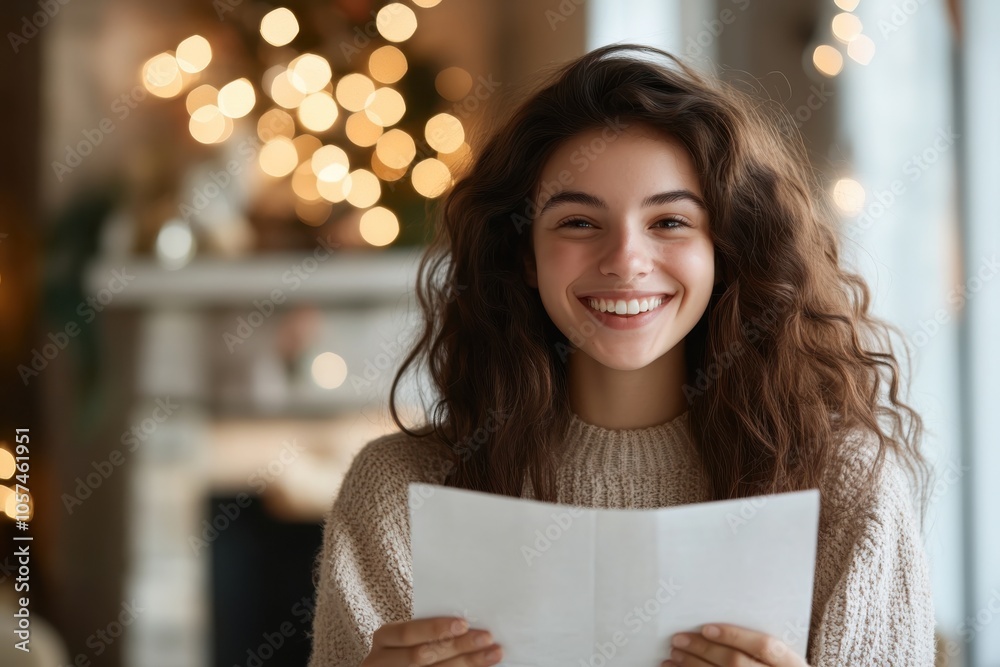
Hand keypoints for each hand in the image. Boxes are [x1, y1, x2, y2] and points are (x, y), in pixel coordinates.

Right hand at [362, 616, 503, 665]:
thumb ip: (429, 629)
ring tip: (493, 654)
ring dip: (467, 664)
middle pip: (423, 655)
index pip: (409, 633)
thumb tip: (468, 621)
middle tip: (486, 638)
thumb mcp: (408, 634)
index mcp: (384, 638)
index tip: (464, 624)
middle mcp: (384, 661)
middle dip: (458, 647)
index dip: (435, 628)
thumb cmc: (405, 646)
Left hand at [663, 623, 809, 666]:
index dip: (735, 636)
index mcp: (791, 663)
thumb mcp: (781, 658)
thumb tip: (715, 621)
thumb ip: (759, 641)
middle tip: (678, 639)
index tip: (706, 628)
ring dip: (692, 665)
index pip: (763, 646)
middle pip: (736, 663)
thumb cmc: (775, 666)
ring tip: (673, 654)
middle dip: (704, 650)